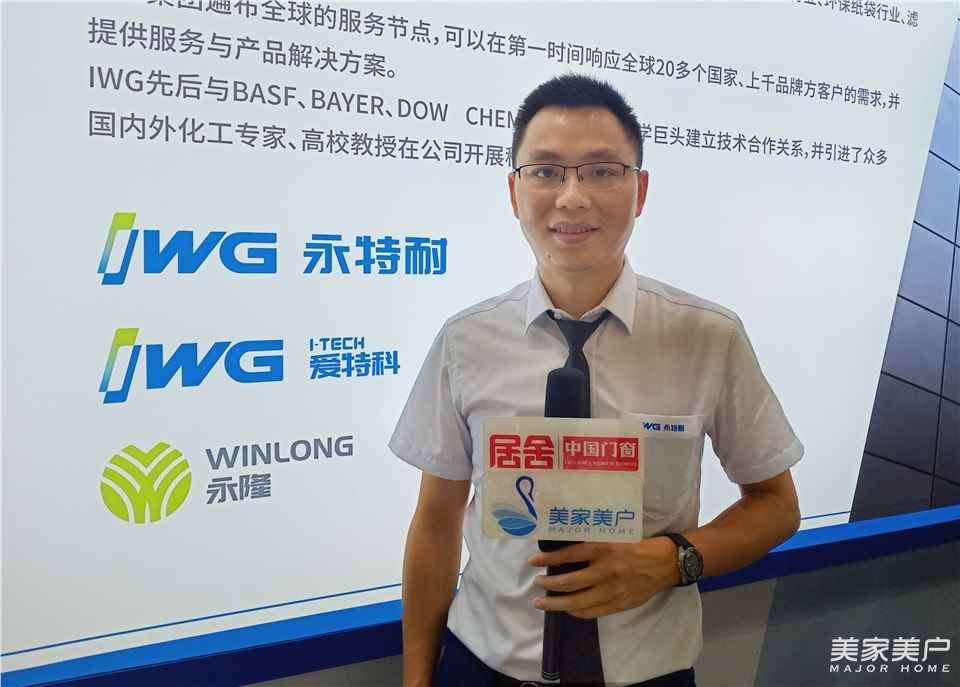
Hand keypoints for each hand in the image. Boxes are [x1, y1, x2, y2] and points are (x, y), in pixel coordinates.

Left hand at [527, 537, 678, 618]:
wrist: (663, 563)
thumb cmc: (636, 546)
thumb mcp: (613, 537)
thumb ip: (592, 543)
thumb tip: (565, 549)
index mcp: (602, 549)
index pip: (568, 555)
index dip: (547, 559)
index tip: (533, 561)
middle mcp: (604, 570)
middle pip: (569, 582)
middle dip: (548, 584)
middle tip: (537, 583)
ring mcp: (611, 590)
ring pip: (577, 602)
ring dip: (556, 603)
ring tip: (541, 602)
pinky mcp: (618, 604)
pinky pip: (591, 612)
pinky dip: (576, 612)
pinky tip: (567, 610)